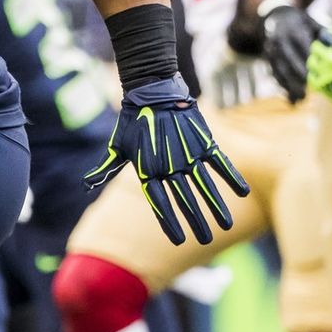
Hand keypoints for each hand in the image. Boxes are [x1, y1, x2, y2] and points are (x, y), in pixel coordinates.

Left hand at [85, 76, 248, 245]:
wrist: (152, 90)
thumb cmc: (132, 121)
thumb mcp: (117, 147)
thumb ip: (105, 169)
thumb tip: (87, 185)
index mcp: (148, 170)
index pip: (159, 203)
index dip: (169, 222)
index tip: (179, 241)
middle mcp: (169, 166)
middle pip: (185, 200)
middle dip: (196, 222)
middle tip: (205, 241)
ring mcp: (188, 154)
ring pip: (205, 186)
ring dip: (216, 206)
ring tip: (225, 225)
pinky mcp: (203, 141)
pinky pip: (220, 162)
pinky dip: (231, 176)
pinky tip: (244, 192)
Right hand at [257, 0, 316, 99]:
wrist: (274, 18)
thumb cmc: (300, 22)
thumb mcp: (311, 22)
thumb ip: (324, 33)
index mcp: (292, 29)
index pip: (301, 44)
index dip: (309, 57)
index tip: (319, 69)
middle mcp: (279, 40)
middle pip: (288, 59)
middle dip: (299, 74)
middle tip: (311, 88)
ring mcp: (271, 51)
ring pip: (280, 70)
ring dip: (290, 85)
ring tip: (302, 99)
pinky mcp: (268, 61)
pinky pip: (275, 76)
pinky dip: (284, 88)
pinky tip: (293, 100)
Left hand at [307, 9, 331, 111]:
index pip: (320, 38)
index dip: (325, 40)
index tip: (331, 43)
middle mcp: (328, 62)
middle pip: (314, 51)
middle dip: (319, 51)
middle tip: (329, 54)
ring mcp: (325, 76)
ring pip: (311, 65)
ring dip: (316, 63)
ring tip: (327, 65)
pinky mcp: (324, 89)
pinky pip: (312, 80)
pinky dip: (315, 76)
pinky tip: (324, 75)